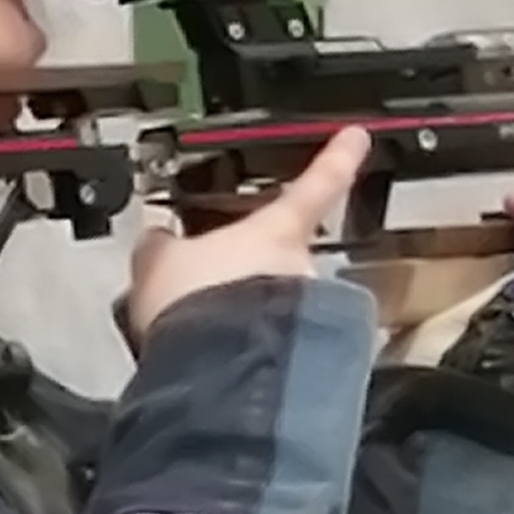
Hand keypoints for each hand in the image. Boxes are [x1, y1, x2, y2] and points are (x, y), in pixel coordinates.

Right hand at [121, 126, 372, 347]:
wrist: (212, 375)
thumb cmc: (196, 308)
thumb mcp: (160, 263)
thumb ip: (162, 248)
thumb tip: (155, 243)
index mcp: (277, 230)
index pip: (318, 183)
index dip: (339, 158)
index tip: (358, 138)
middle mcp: (301, 271)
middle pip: (284, 259)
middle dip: (252, 274)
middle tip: (214, 292)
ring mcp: (303, 318)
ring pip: (276, 308)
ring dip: (246, 319)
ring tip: (204, 338)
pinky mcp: (297, 363)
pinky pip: (271, 349)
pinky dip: (248, 353)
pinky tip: (213, 366)